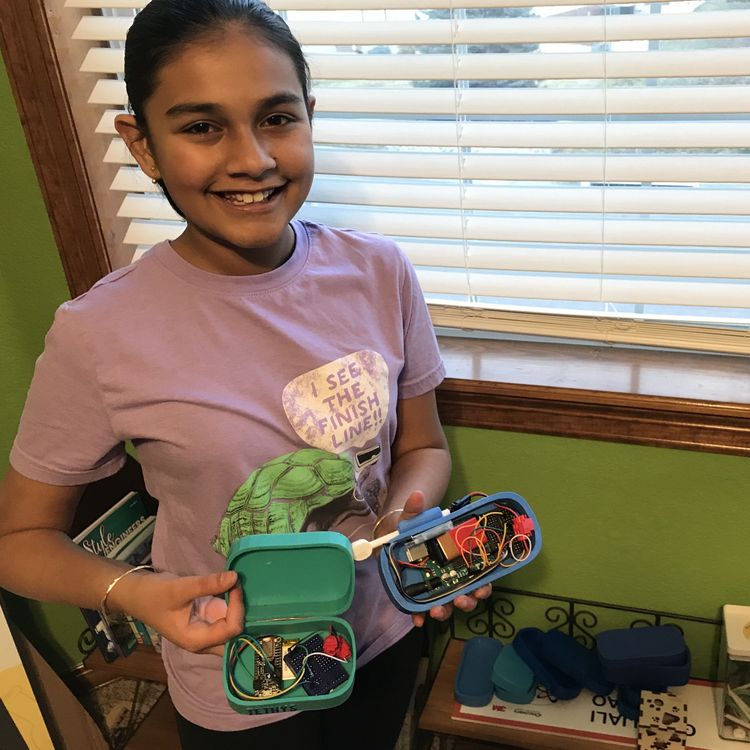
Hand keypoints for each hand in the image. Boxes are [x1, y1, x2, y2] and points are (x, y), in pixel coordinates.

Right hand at [118, 570, 243, 656]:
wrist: (137, 593)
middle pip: (235, 636)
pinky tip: (236, 587)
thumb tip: (235, 577)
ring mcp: (206, 630)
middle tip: (244, 588)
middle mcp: (204, 640)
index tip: (235, 585)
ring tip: (242, 584)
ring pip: (232, 626)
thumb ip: (208, 584)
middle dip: (244, 614)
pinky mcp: (206, 618)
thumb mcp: (180, 588)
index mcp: (196, 640)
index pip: (231, 631)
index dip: (238, 609)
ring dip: (239, 607)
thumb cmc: (154, 595)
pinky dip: (232, 603)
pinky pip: (225, 615)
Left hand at [396, 491, 493, 627]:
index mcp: (457, 560)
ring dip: (445, 611)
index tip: (481, 588)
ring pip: (448, 605)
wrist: (390, 542)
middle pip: (467, 595)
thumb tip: (417, 495)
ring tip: (437, 611)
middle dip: (467, 601)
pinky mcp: (418, 595)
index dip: (483, 585)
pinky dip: (421, 617)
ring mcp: (435, 588)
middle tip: (460, 599)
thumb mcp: (413, 521)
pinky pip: (423, 611)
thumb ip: (416, 510)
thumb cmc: (411, 533)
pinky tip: (418, 621)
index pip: (478, 575)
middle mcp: (451, 577)